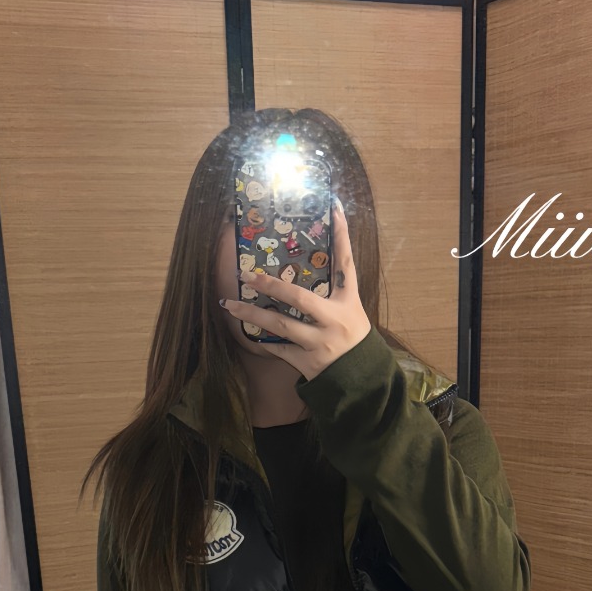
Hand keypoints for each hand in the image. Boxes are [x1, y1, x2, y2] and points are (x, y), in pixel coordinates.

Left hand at [219, 197, 371, 381]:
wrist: (363, 381)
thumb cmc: (354, 341)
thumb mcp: (351, 313)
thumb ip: (333, 293)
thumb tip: (312, 265)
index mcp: (349, 302)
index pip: (346, 263)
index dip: (342, 236)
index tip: (334, 209)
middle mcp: (335, 320)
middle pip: (299, 298)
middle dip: (270, 285)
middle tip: (246, 274)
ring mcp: (321, 343)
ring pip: (281, 326)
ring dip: (252, 314)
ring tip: (229, 304)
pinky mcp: (309, 363)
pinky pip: (280, 350)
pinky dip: (264, 341)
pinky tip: (247, 333)